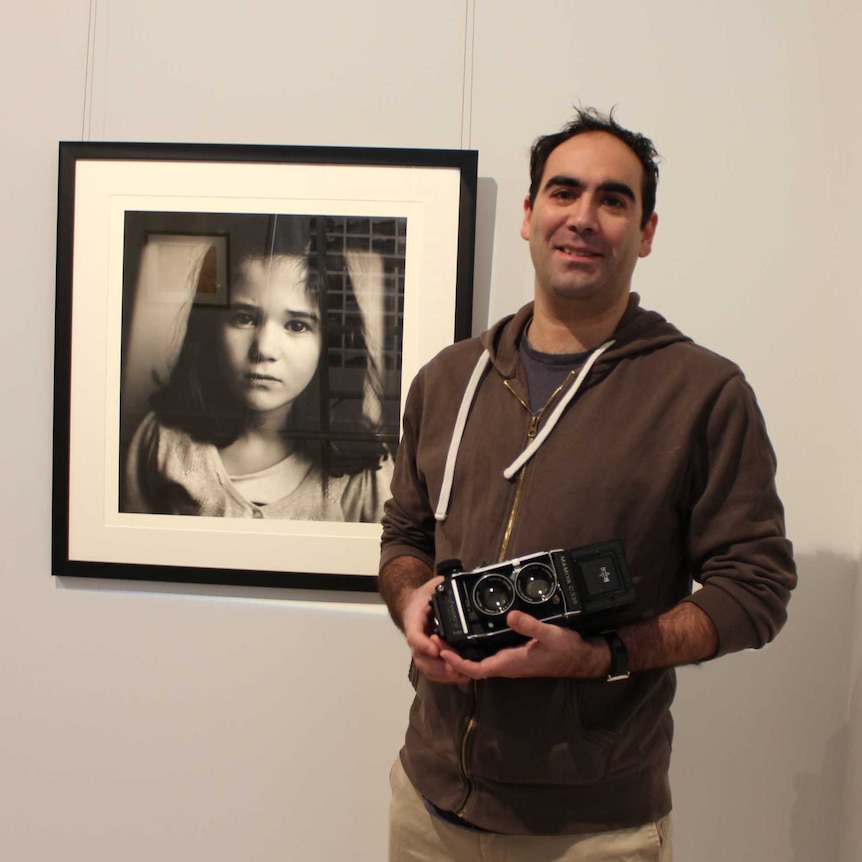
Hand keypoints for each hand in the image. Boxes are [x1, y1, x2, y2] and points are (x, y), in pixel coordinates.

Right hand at [401, 577, 470, 684]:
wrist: (414, 605)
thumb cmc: (425, 595)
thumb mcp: (433, 584)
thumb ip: (445, 581)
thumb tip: (462, 572)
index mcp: (414, 620)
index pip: (414, 635)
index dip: (423, 644)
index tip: (435, 648)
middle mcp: (416, 638)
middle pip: (420, 658)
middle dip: (438, 666)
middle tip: (455, 668)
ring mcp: (421, 649)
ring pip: (427, 668)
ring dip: (443, 674)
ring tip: (462, 676)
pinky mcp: (428, 656)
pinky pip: (432, 671)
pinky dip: (445, 677)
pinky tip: (461, 678)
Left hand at [439, 611, 609, 679]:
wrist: (580, 658)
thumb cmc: (565, 650)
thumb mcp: (549, 634)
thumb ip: (529, 625)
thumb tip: (510, 615)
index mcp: (510, 663)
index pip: (476, 669)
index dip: (457, 663)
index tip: (442, 652)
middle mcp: (506, 665)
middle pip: (472, 666)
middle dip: (452, 657)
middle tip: (436, 639)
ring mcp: (509, 661)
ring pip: (479, 661)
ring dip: (461, 653)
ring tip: (447, 637)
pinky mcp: (514, 656)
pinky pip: (488, 655)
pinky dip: (475, 649)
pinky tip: (471, 636)